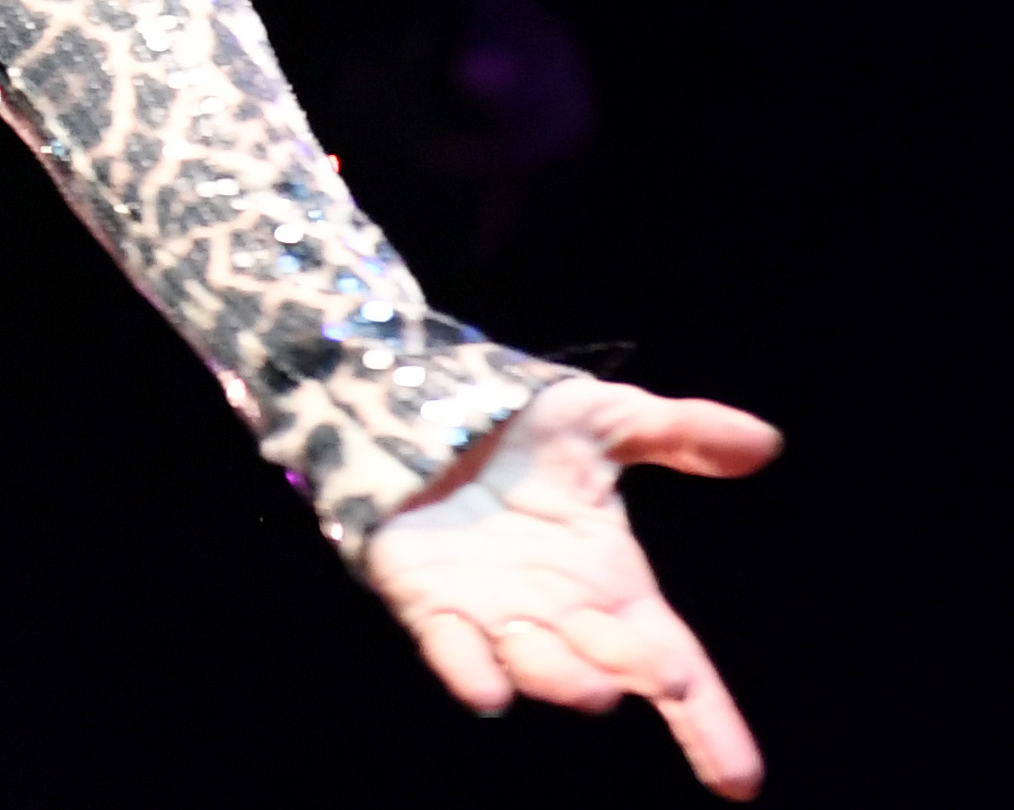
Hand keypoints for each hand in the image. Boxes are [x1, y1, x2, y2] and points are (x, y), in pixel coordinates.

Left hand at [363, 377, 779, 796]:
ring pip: (536, 670)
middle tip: (650, 667)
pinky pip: (452, 654)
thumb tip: (765, 440)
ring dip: (558, 675)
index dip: (711, 725)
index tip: (741, 782)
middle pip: (609, 672)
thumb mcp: (603, 419)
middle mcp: (561, 618)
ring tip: (575, 664)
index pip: (676, 668)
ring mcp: (495, 619)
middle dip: (627, 671)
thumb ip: (680, 432)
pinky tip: (485, 689)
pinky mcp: (429, 607)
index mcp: (613, 588)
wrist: (420, 412)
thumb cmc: (522, 431)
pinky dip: (469, 672)